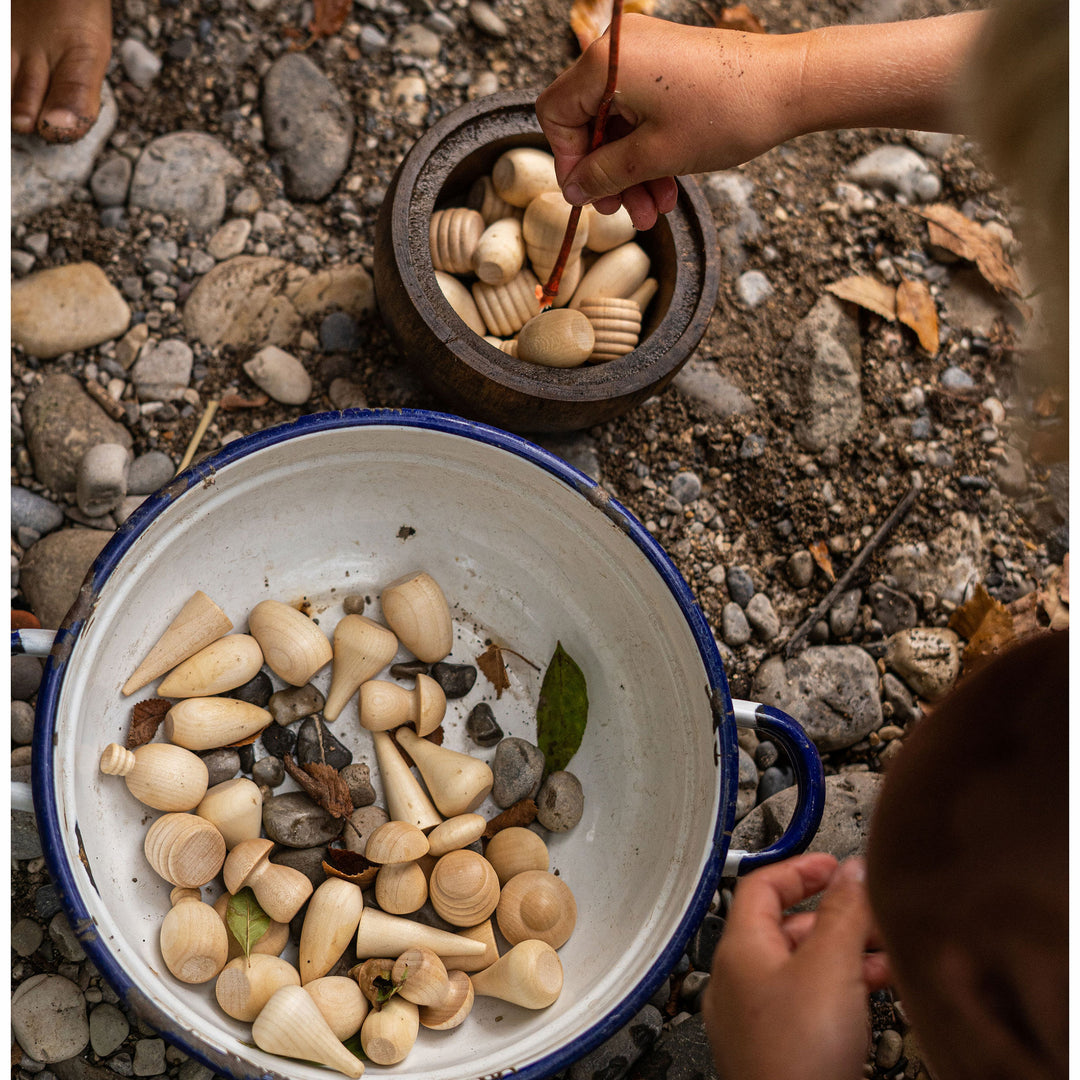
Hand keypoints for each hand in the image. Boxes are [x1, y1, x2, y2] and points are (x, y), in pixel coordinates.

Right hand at [534, 15, 803, 227]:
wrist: (789, 86)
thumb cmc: (725, 113)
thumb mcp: (654, 157)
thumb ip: (603, 174)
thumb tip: (573, 189)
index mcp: (604, 64)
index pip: (555, 114)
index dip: (568, 160)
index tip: (588, 194)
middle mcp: (619, 51)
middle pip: (587, 121)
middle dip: (606, 173)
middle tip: (623, 210)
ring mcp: (646, 56)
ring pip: (618, 124)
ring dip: (632, 171)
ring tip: (654, 208)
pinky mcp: (669, 65)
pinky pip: (642, 113)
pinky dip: (650, 150)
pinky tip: (668, 186)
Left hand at [701, 853, 890, 1079]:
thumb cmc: (799, 1060)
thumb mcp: (829, 966)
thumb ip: (842, 912)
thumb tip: (851, 871)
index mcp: (739, 950)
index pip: (760, 885)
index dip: (799, 868)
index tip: (833, 864)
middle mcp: (738, 982)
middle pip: (785, 927)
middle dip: (835, 916)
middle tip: (873, 913)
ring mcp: (755, 1021)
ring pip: (803, 969)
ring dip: (846, 954)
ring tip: (888, 957)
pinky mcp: (778, 1053)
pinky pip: (809, 1006)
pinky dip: (842, 991)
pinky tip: (877, 997)